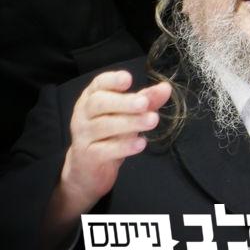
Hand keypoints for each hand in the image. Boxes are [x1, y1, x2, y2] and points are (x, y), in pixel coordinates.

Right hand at [60, 70, 171, 209]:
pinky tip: (141, 143)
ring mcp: (83, 135)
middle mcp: (83, 114)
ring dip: (130, 122)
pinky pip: (105, 150)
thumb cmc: (109, 135)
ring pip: (104, 126)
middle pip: (99, 103)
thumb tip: (165, 88)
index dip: (112, 80)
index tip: (128, 79)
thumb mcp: (127, 115)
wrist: (88, 169)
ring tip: (152, 121)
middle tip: (144, 103)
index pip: (99, 84)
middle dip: (124, 102)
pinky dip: (124, 146)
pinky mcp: (88, 156)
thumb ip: (145, 100)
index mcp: (92, 97)